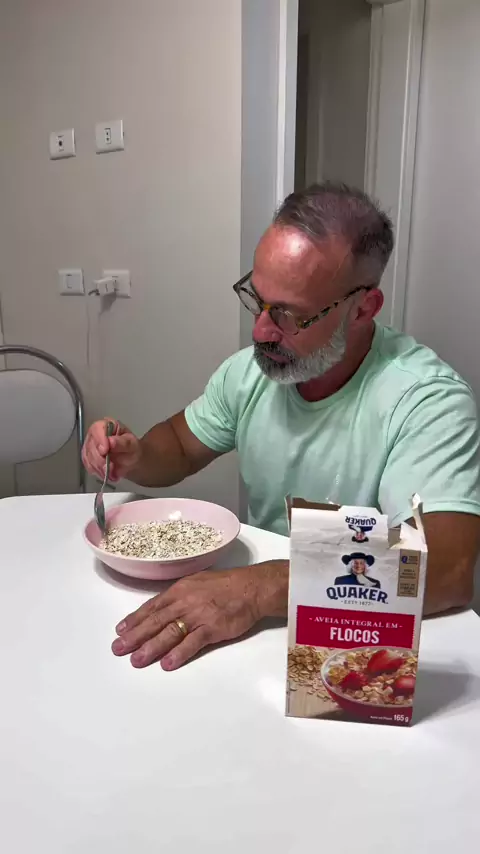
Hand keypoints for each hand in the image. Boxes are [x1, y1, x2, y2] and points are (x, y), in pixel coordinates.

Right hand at [81, 418, 140, 481]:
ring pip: (88, 456)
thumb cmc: (132, 449)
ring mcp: (90, 445)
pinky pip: (88, 465)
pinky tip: (106, 473)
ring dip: (99, 467)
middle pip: (90, 444)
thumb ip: (123, 443)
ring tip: (112, 472)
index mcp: (108, 425)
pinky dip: (97, 471)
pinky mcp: (88, 457)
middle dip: (100, 458)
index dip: (99, 439)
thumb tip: (111, 441)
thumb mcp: (133, 445)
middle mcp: (96, 433)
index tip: (105, 451)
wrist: (132, 461)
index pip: (97, 428)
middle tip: (111, 466)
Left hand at [111, 566, 262, 669]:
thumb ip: (178, 596)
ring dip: (151, 647)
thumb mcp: (196, 583)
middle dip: (135, 636)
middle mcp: (185, 602)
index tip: (120, 631)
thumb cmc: (225, 585)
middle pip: (155, 621)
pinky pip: (193, 642)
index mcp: (179, 590)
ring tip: (137, 660)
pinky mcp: (213, 628)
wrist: (251, 588)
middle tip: (119, 649)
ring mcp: (198, 615)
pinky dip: (179, 653)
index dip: (135, 620)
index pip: (152, 607)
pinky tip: (167, 663)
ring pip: (170, 632)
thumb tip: (160, 609)